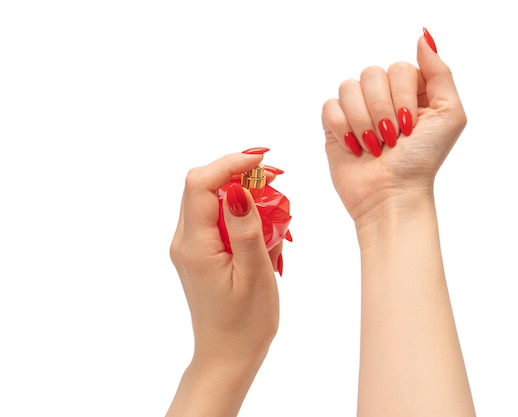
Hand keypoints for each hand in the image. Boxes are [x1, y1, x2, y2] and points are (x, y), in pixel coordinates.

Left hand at [166, 150, 281, 416]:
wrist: (228, 357)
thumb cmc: (245, 322)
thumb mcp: (254, 273)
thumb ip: (246, 227)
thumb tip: (239, 187)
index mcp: (195, 244)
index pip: (200, 183)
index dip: (229, 163)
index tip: (262, 159)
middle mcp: (186, 240)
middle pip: (202, 186)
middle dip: (237, 173)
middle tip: (275, 178)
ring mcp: (191, 247)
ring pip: (210, 200)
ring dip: (242, 194)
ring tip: (276, 209)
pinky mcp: (201, 253)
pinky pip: (217, 219)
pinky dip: (241, 214)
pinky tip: (265, 230)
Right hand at [322, 29, 465, 222]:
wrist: (390, 195)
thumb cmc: (422, 161)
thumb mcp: (449, 115)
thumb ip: (440, 72)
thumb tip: (423, 38)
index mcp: (412, 90)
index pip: (400, 67)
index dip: (403, 96)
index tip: (411, 126)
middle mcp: (384, 96)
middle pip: (371, 73)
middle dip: (382, 110)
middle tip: (391, 139)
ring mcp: (358, 109)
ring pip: (348, 87)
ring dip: (363, 121)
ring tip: (373, 146)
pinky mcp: (335, 125)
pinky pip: (329, 106)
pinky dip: (342, 128)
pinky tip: (354, 146)